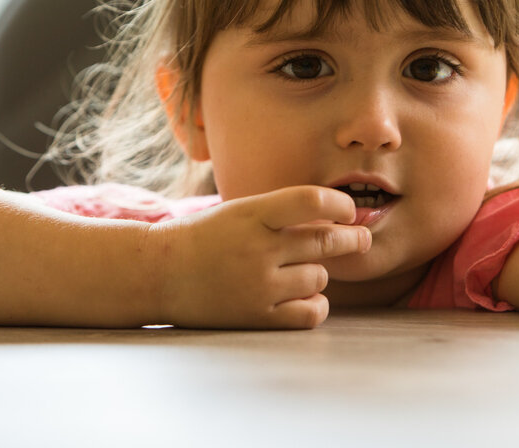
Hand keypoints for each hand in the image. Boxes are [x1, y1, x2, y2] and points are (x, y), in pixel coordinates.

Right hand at [155, 186, 370, 328]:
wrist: (157, 273)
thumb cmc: (203, 237)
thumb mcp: (239, 211)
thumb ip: (281, 212)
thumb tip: (336, 218)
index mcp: (252, 213)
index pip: (311, 201)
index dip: (340, 205)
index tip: (348, 210)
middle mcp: (258, 248)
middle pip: (326, 241)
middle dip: (351, 239)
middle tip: (360, 239)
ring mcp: (258, 285)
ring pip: (319, 277)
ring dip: (319, 273)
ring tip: (302, 270)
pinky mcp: (256, 317)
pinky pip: (310, 312)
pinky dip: (316, 305)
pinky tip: (307, 297)